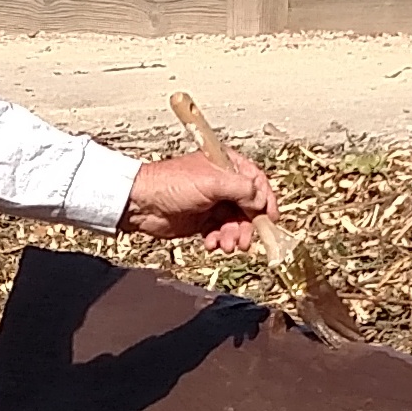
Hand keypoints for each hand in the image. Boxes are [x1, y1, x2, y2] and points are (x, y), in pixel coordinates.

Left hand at [124, 147, 273, 249]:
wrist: (141, 203)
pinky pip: (220, 233)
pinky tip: (210, 244)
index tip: (269, 219)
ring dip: (233, 236)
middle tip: (244, 241)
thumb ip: (241, 189)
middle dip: (248, 225)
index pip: (256, 182)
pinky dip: (218, 240)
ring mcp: (213, 202)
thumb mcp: (212, 182)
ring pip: (235, 223)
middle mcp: (222, 183)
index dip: (265, 201)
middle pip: (248, 207)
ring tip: (224, 245)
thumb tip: (260, 201)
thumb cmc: (172, 184)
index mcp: (226, 165)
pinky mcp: (202, 220)